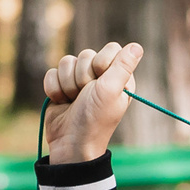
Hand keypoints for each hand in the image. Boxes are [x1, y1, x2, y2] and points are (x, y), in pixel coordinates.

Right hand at [43, 42, 142, 163]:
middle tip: (86, 96)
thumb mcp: (111, 91)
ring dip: (67, 84)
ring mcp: (78, 81)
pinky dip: (54, 89)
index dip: (102, 62)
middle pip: (86, 54)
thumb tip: (137, 46)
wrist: (70, 143)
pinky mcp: (60, 87)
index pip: (111, 48)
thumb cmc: (94, 119)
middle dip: (82, 77)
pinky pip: (52, 73)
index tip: (101, 81)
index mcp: (118, 76)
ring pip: (66, 62)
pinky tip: (62, 102)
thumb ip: (123, 66)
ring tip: (74, 102)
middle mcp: (99, 77)